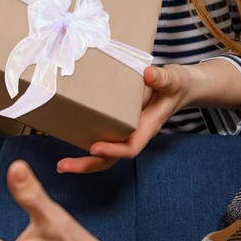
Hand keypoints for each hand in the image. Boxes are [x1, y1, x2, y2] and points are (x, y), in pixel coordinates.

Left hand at [57, 64, 189, 173]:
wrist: (179, 88)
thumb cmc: (176, 85)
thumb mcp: (173, 79)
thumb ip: (163, 78)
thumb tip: (148, 74)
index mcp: (148, 127)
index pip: (131, 146)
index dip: (113, 150)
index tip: (95, 148)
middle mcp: (135, 133)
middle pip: (112, 158)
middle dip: (88, 165)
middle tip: (63, 166)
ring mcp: (125, 131)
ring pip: (105, 153)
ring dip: (84, 161)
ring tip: (61, 164)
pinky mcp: (118, 123)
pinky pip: (102, 137)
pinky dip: (85, 141)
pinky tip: (67, 138)